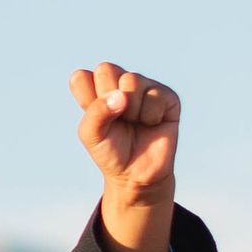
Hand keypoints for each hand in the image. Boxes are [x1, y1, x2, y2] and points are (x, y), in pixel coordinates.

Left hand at [69, 62, 181, 251]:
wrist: (140, 181)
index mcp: (97, 92)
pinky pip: (155, 93)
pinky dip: (151, 112)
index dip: (86, 97)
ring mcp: (146, 91)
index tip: (95, 120)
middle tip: (115, 123)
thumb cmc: (112, 158)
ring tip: (134, 126)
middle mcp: (121, 87)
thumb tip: (124, 95)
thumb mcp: (91, 135)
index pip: (82, 76)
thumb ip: (96, 111)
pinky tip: (153, 124)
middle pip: (106, 69)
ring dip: (129, 108)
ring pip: (131, 79)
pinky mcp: (169, 99)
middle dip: (106, 101)